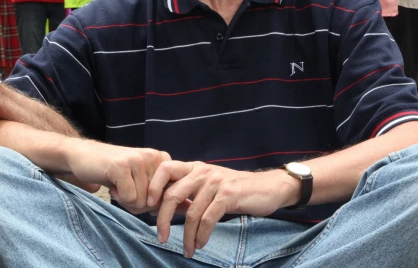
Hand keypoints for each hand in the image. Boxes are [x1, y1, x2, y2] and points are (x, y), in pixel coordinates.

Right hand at [65, 139, 170, 212]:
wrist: (85, 156)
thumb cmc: (116, 174)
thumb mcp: (145, 182)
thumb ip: (166, 193)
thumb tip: (190, 208)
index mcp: (163, 160)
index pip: (169, 196)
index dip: (152, 204)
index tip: (139, 191)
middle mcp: (155, 157)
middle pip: (155, 202)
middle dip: (138, 204)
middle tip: (126, 189)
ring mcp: (138, 159)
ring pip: (142, 201)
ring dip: (126, 201)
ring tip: (119, 185)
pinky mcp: (122, 165)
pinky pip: (129, 198)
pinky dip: (118, 197)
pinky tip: (112, 184)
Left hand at [148, 161, 291, 257]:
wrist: (269, 187)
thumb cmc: (237, 190)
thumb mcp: (211, 185)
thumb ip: (190, 192)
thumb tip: (166, 208)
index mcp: (195, 167)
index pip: (165, 169)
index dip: (152, 187)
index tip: (148, 208)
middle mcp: (203, 171)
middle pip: (172, 194)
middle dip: (163, 219)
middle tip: (161, 237)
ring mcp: (215, 182)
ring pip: (191, 213)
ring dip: (187, 236)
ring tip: (187, 250)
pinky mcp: (228, 194)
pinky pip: (207, 219)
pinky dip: (201, 236)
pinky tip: (201, 244)